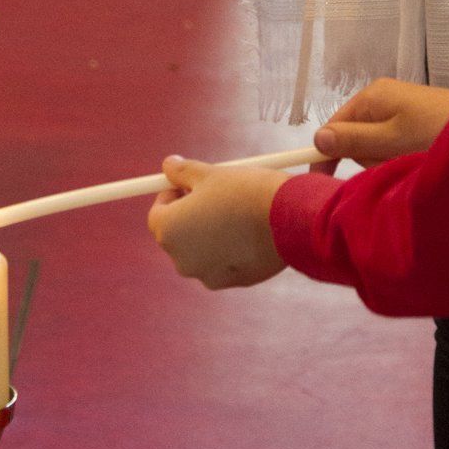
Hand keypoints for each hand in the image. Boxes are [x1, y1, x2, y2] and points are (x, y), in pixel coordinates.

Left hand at [147, 160, 289, 288]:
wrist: (290, 218)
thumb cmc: (245, 191)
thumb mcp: (211, 174)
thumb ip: (183, 172)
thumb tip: (168, 166)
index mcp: (169, 230)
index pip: (158, 212)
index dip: (173, 195)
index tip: (192, 184)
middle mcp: (181, 259)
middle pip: (177, 234)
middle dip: (191, 215)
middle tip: (215, 196)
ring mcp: (207, 275)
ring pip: (201, 250)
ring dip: (210, 233)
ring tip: (237, 213)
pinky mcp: (232, 282)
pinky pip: (223, 262)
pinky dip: (230, 249)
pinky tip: (251, 232)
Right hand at [315, 78, 448, 164]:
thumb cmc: (434, 134)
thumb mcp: (388, 141)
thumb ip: (352, 141)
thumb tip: (316, 137)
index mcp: (372, 96)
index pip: (334, 126)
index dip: (326, 155)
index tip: (321, 184)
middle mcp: (384, 98)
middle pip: (355, 137)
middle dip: (367, 159)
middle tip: (389, 167)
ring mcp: (403, 108)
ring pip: (376, 145)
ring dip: (386, 161)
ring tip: (409, 164)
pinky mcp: (419, 121)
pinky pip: (396, 144)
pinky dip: (402, 158)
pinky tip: (418, 161)